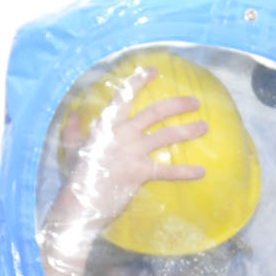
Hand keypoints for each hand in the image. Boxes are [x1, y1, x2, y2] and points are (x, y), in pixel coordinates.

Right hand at [53, 67, 209, 232]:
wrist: (79, 204)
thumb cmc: (76, 177)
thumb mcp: (70, 149)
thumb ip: (72, 131)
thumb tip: (72, 114)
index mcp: (105, 125)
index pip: (124, 96)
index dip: (139, 81)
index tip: (154, 70)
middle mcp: (122, 134)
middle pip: (155, 112)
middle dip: (177, 104)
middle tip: (195, 102)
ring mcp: (132, 153)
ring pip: (166, 136)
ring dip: (187, 130)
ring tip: (204, 127)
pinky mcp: (139, 173)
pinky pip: (167, 170)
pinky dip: (185, 172)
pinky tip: (201, 171)